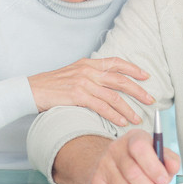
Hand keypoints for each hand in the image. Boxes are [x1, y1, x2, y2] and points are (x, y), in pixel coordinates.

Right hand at [29, 57, 153, 125]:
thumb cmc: (52, 85)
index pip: (116, 62)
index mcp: (88, 63)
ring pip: (114, 96)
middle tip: (150, 99)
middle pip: (120, 80)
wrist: (32, 90)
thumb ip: (90, 75)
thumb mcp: (73, 73)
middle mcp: (88, 71)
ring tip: (137, 118)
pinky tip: (121, 122)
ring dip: (128, 109)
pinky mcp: (78, 96)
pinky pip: (102, 107)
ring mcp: (83, 83)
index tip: (146, 76)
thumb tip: (108, 83)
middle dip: (138, 90)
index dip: (133, 68)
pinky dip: (114, 115)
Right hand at [86, 129, 179, 183]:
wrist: (111, 165)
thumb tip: (172, 166)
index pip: (140, 148)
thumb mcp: (157, 155)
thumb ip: (168, 159)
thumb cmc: (140, 162)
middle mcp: (115, 150)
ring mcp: (103, 167)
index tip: (164, 181)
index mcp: (133, 139)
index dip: (152, 165)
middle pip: (132, 174)